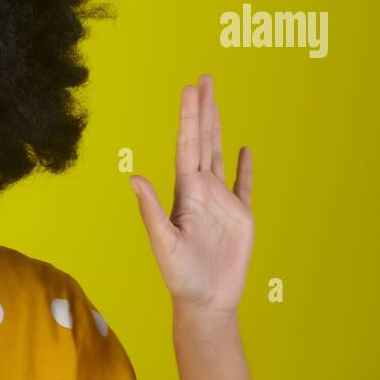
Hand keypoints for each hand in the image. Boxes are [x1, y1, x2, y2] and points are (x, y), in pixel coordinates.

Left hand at [129, 74, 253, 315]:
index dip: (189, 118)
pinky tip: (246, 149)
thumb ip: (151, 210)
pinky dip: (246, 167)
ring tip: (215, 100)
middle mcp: (201, 191)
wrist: (205, 300)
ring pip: (220, 155)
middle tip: (203, 79)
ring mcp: (222, 202)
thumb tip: (133, 178)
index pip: (187, 146)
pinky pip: (244, 185)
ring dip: (218, 127)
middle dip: (203, 110)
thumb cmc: (180, 276)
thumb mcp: (163, 242)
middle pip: (203, 141)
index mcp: (184, 193)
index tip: (190, 90)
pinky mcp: (241, 217)